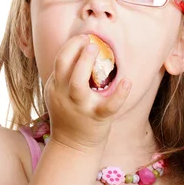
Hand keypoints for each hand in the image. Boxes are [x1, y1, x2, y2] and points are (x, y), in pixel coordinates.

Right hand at [43, 34, 132, 152]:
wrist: (71, 147)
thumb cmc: (69, 114)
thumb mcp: (58, 94)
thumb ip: (64, 75)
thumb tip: (81, 48)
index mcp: (56, 86)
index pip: (59, 60)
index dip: (70, 45)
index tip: (83, 37)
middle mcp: (65, 95)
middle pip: (64, 67)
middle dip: (74, 50)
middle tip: (88, 40)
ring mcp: (80, 107)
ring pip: (78, 85)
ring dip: (85, 64)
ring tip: (96, 49)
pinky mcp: (97, 118)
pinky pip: (108, 106)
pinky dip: (119, 94)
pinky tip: (127, 82)